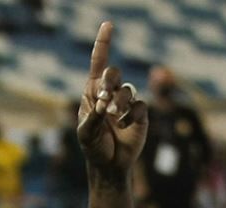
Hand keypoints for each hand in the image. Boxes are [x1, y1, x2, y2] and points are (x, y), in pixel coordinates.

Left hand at [77, 23, 147, 176]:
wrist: (109, 165)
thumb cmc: (93, 147)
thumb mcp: (85, 133)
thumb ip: (92, 117)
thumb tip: (104, 104)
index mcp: (93, 92)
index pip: (99, 63)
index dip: (103, 43)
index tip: (108, 24)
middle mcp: (110, 94)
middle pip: (114, 73)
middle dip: (109, 83)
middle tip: (103, 101)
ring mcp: (126, 103)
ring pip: (128, 90)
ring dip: (119, 103)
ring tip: (112, 118)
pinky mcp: (140, 114)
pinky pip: (140, 106)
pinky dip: (131, 116)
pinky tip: (123, 126)